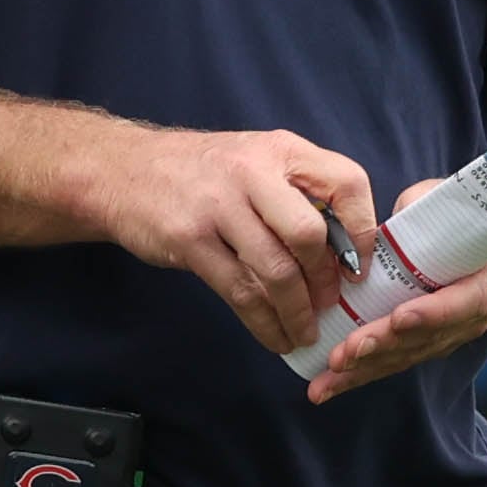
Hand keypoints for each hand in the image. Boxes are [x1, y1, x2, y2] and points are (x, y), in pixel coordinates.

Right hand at [95, 127, 376, 355]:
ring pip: (275, 271)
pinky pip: (239, 291)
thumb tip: (344, 253)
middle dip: (325, 281)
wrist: (124, 170)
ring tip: (303, 333)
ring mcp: (218, 206)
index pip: (346, 182)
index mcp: (280, 149)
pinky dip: (263, 323)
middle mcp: (252, 172)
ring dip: (296, 313)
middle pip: (309, 234)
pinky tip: (274, 336)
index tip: (358, 266)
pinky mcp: (190, 240)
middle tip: (329, 305)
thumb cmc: (203, 171)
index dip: (363, 230)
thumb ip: (296, 192)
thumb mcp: (256, 160)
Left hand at [305, 179, 486, 404]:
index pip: (465, 302)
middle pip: (428, 338)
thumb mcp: (451, 202)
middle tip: (346, 353)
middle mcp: (472, 317)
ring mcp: (451, 336)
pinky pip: (396, 361)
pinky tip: (330, 383)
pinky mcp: (428, 344)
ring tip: (327, 378)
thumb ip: (418, 208)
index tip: (399, 318)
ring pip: (407, 356)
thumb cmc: (470, 221)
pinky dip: (363, 372)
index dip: (432, 313)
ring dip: (366, 368)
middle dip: (383, 346)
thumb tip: (380, 223)